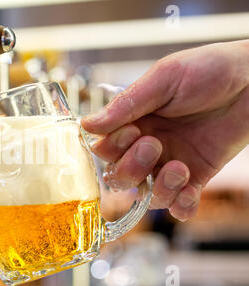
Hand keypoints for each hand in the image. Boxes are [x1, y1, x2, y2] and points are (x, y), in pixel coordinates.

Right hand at [82, 40, 248, 221]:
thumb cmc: (209, 68)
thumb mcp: (162, 80)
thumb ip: (125, 106)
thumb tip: (86, 125)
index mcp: (134, 121)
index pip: (105, 149)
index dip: (112, 148)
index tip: (133, 130)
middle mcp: (148, 144)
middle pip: (120, 177)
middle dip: (132, 168)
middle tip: (154, 145)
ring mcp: (172, 162)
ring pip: (147, 195)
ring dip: (158, 189)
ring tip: (180, 168)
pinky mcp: (198, 175)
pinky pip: (180, 203)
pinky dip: (181, 206)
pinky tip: (188, 194)